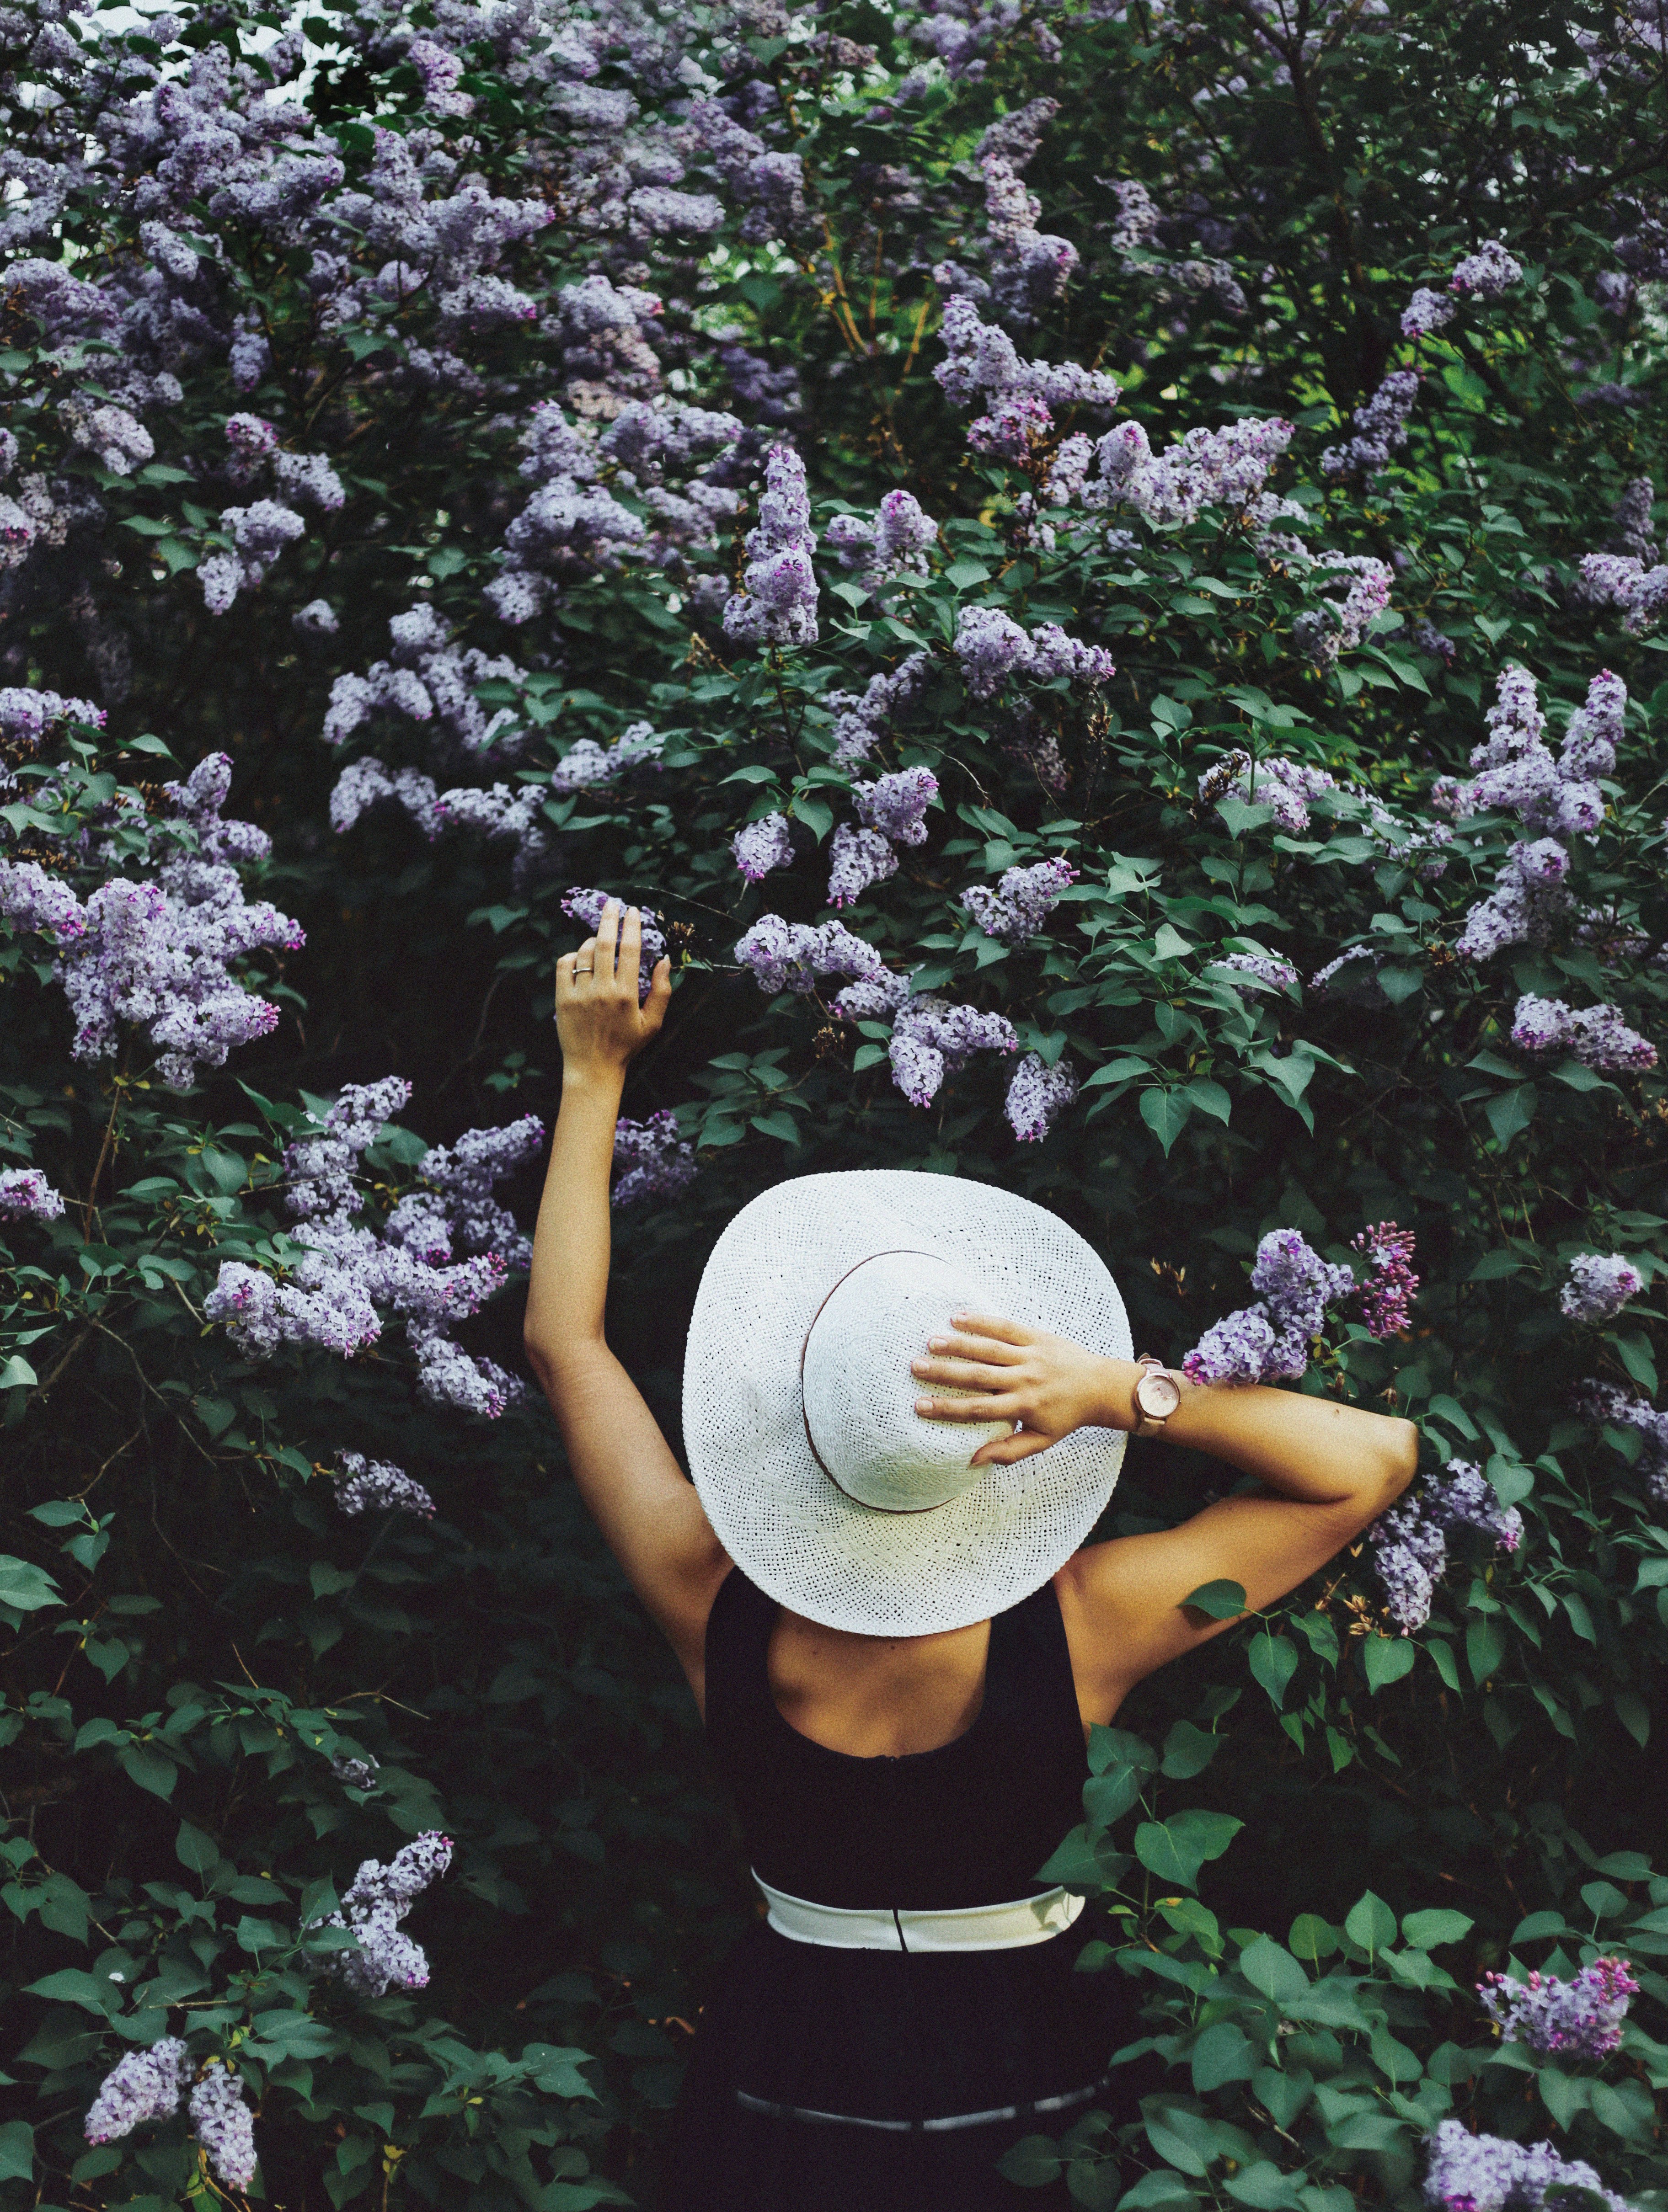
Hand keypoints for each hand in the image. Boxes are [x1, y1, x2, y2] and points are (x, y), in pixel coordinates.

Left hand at [555, 900, 671, 1079]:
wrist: (593, 1067)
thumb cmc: (627, 1045)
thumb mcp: (653, 1023)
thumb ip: (662, 991)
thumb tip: (664, 960)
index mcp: (626, 995)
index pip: (630, 950)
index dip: (632, 927)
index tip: (634, 912)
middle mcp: (602, 991)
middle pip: (605, 943)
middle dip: (610, 919)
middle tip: (613, 904)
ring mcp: (580, 994)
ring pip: (584, 952)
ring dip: (593, 941)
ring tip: (601, 940)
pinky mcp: (562, 999)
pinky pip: (564, 965)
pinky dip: (572, 956)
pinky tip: (581, 958)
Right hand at [912, 1315, 1137, 1466]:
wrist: (1099, 1387)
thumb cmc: (1066, 1417)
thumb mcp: (1041, 1441)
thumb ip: (1008, 1452)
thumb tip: (972, 1459)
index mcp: (1023, 1407)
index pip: (978, 1409)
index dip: (947, 1409)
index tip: (920, 1405)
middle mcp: (1025, 1380)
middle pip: (978, 1376)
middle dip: (944, 1372)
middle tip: (915, 1367)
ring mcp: (1031, 1356)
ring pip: (989, 1349)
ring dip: (959, 1344)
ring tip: (931, 1341)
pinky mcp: (1037, 1337)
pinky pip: (1006, 1327)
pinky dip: (982, 1321)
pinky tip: (957, 1317)